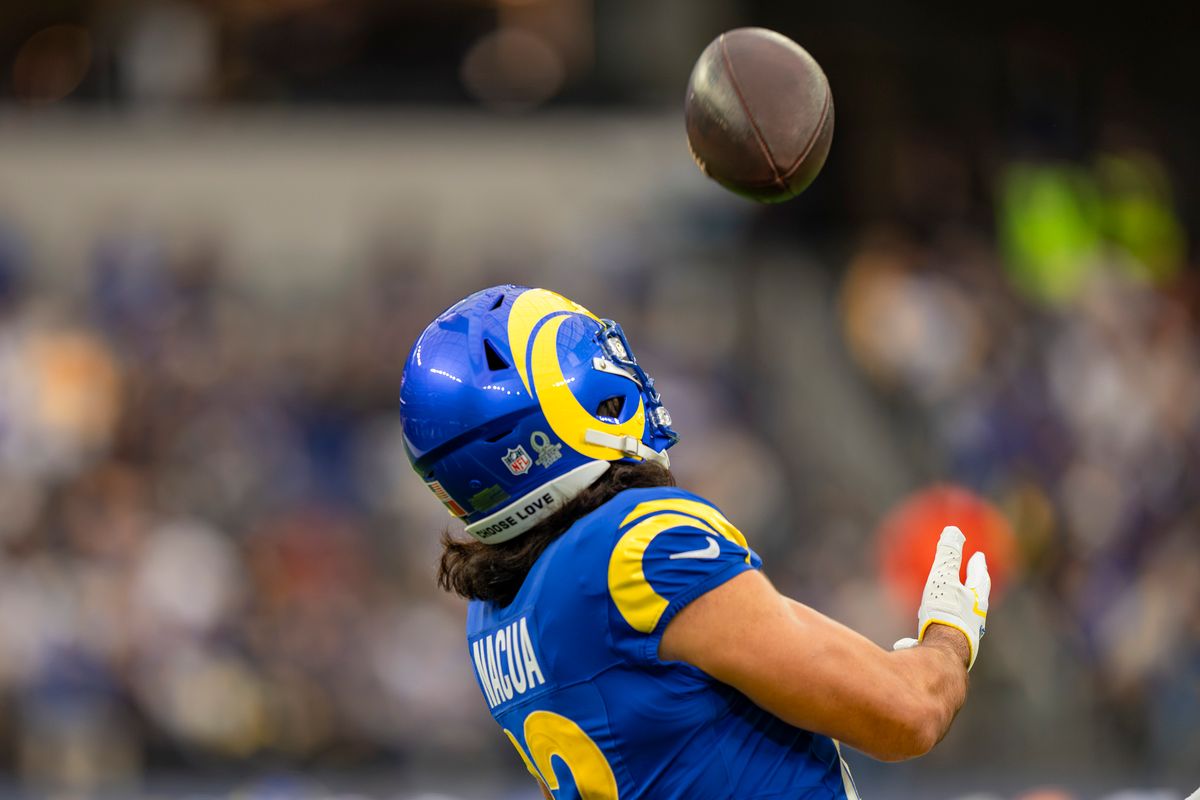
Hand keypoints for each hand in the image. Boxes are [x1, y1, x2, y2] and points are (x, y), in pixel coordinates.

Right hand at [892, 526, 989, 670]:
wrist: (942, 655)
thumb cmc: (946, 614)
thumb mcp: (944, 579)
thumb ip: (948, 555)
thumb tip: (953, 530)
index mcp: (977, 600)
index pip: (981, 578)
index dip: (978, 566)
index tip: (979, 557)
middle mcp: (974, 620)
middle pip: (975, 600)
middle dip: (971, 590)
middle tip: (968, 581)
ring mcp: (963, 638)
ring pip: (961, 619)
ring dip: (954, 610)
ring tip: (943, 607)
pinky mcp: (949, 652)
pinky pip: (942, 636)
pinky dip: (934, 630)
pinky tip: (914, 639)